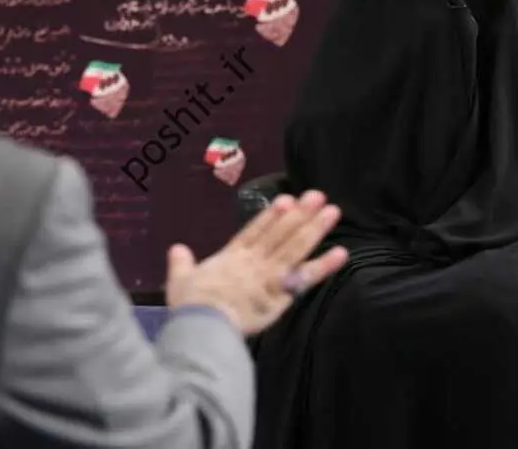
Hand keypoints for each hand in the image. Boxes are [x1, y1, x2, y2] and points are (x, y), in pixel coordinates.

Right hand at [164, 190, 347, 335]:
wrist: (203, 324)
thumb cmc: (191, 305)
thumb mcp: (179, 281)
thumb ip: (180, 263)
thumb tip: (177, 248)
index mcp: (231, 257)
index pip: (254, 231)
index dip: (271, 215)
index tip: (287, 200)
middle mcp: (254, 261)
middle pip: (281, 233)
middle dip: (301, 214)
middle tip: (319, 195)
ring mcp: (269, 276)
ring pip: (296, 248)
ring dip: (315, 229)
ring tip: (332, 212)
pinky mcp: (280, 295)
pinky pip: (305, 278)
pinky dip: (323, 266)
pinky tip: (340, 253)